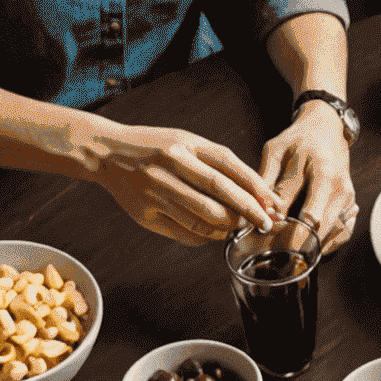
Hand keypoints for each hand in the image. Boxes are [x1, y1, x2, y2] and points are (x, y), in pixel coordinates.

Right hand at [89, 124, 276, 244]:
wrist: (107, 152)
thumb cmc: (156, 148)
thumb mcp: (187, 143)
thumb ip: (219, 165)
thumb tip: (259, 195)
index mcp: (183, 145)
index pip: (229, 168)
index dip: (256, 189)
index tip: (273, 206)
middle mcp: (169, 166)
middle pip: (219, 196)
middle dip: (247, 214)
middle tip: (264, 224)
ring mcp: (156, 191)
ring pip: (204, 220)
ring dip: (228, 229)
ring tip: (236, 227)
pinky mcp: (146, 214)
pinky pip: (187, 234)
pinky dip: (206, 237)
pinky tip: (212, 233)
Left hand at [259, 104, 356, 252]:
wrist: (326, 129)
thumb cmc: (299, 140)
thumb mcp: (276, 152)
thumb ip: (266, 181)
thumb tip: (259, 212)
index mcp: (322, 173)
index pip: (305, 213)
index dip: (286, 228)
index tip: (269, 234)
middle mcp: (340, 189)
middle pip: (320, 229)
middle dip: (298, 241)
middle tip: (278, 249)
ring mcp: (349, 199)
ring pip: (331, 235)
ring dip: (312, 244)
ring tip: (291, 247)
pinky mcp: (352, 206)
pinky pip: (342, 234)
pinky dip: (326, 243)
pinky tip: (310, 243)